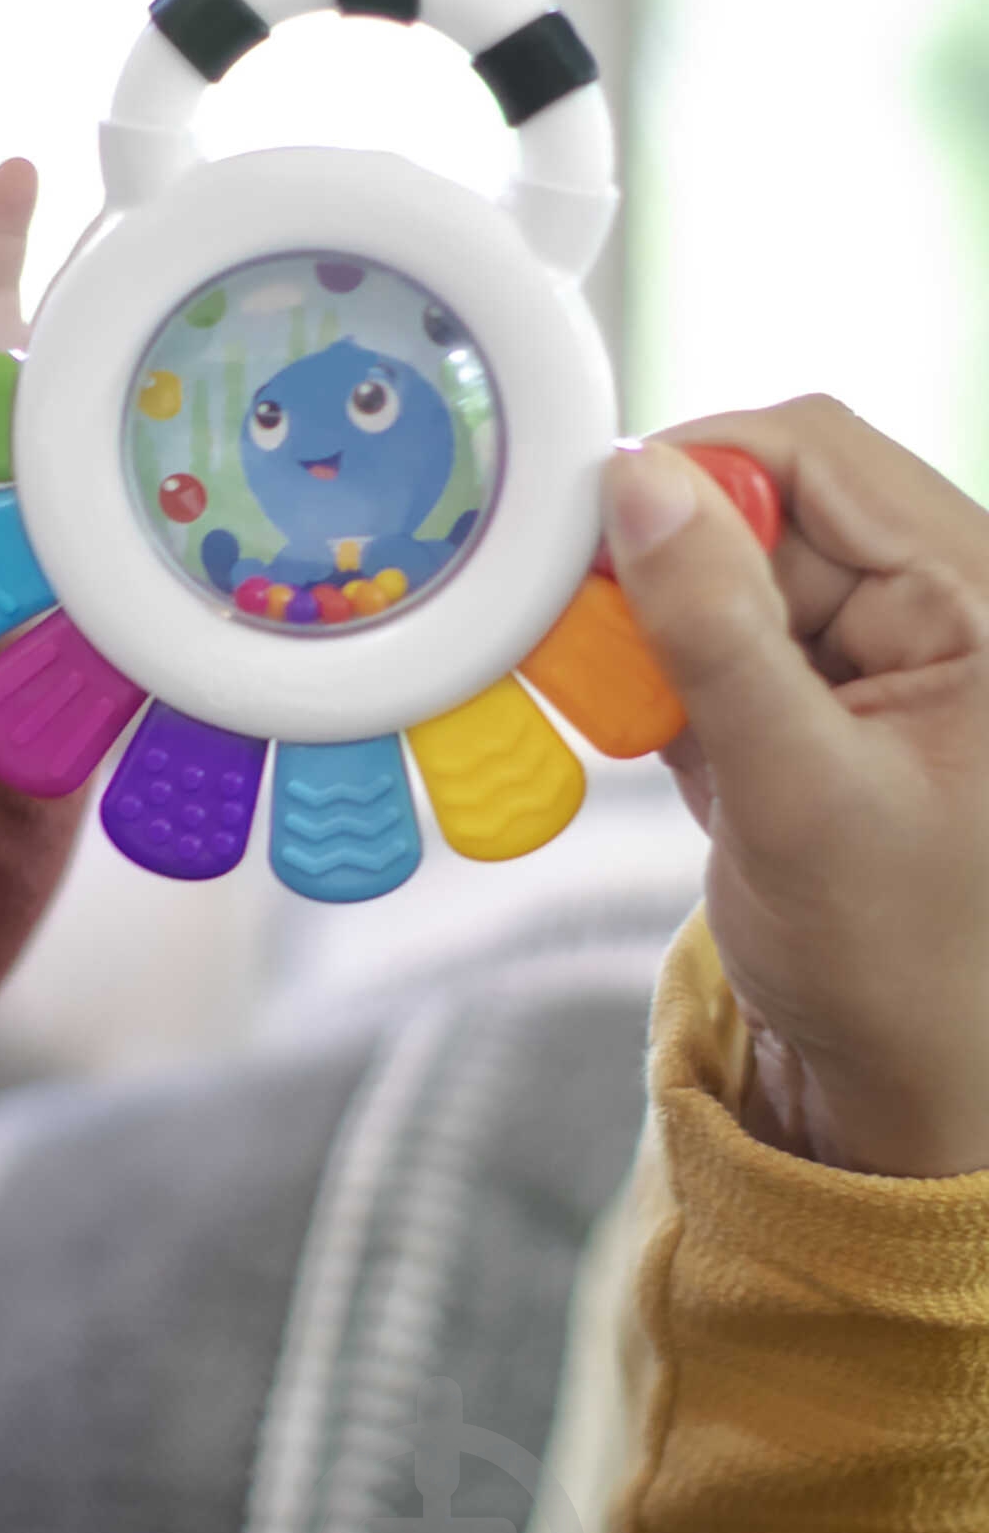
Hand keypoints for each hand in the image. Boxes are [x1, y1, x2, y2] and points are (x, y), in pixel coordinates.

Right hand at [600, 397, 988, 1175]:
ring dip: (654, 631)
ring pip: (724, 565)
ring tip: (650, 728)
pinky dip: (662, 678)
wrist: (909, 1082)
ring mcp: (879, 648)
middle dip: (661, 564)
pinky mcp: (820, 692)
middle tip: (592, 649)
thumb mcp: (794, 789)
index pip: (818, 451)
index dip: (692, 467)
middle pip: (762, 500)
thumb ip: (712, 627)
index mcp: (984, 602)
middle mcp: (943, 603)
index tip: (583, 530)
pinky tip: (669, 750)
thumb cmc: (897, 963)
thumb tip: (634, 481)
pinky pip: (716, 633)